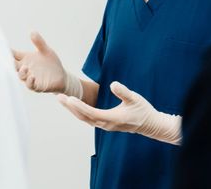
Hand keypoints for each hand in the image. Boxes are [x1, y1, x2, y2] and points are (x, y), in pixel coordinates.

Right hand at [12, 32, 67, 93]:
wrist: (62, 76)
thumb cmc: (51, 63)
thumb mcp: (46, 50)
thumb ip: (39, 42)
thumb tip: (32, 32)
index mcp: (26, 58)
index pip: (12, 55)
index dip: (5, 51)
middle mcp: (26, 68)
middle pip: (13, 66)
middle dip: (9, 63)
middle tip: (6, 59)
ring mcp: (30, 77)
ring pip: (21, 76)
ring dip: (21, 73)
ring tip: (25, 68)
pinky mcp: (38, 86)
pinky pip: (31, 85)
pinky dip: (30, 81)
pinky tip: (32, 77)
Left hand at [57, 81, 181, 144]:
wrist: (150, 124)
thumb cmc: (143, 110)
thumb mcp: (135, 98)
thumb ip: (123, 92)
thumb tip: (113, 84)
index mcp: (112, 119)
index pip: (91, 112)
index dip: (79, 106)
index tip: (69, 98)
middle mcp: (106, 124)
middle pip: (84, 117)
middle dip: (71, 107)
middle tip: (59, 97)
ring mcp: (105, 125)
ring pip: (85, 119)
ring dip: (73, 110)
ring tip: (63, 100)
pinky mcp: (106, 124)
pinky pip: (89, 118)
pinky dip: (80, 112)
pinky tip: (74, 105)